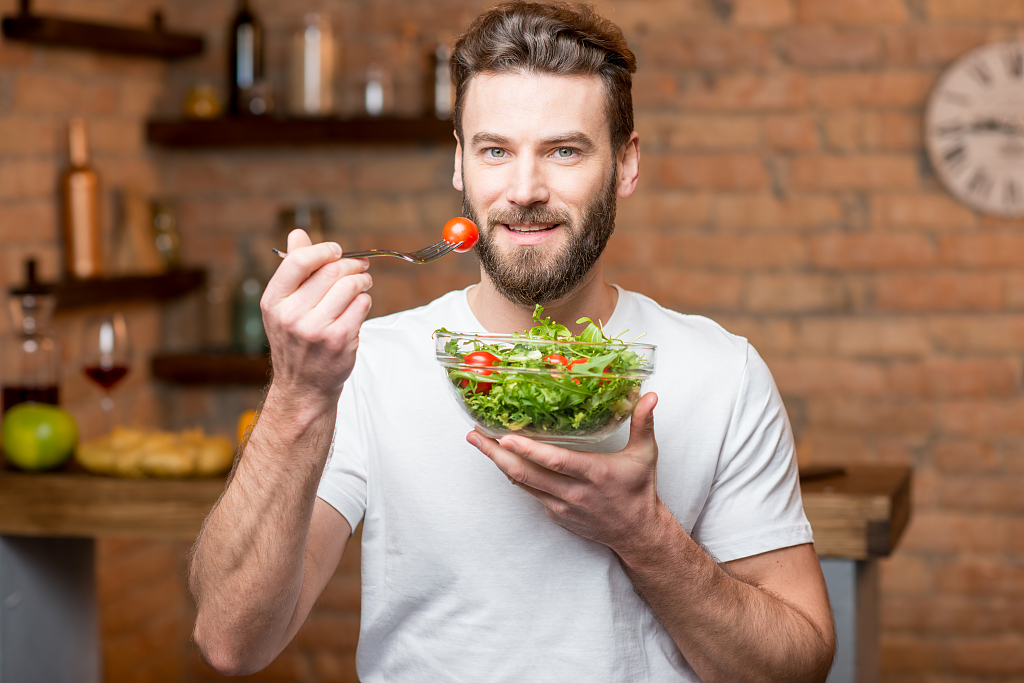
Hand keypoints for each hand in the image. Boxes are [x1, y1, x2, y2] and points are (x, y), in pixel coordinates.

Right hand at [261, 229, 372, 402]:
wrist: (303, 387)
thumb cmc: (296, 341)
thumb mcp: (284, 306)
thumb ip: (294, 269)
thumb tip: (298, 234)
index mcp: (274, 301)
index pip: (299, 261)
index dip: (323, 250)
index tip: (336, 250)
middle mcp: (291, 315)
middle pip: (331, 271)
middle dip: (351, 265)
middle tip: (359, 267)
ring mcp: (315, 329)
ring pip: (350, 286)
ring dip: (362, 280)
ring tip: (362, 284)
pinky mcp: (339, 340)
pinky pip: (361, 305)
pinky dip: (365, 301)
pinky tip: (359, 306)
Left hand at [468, 392, 662, 553]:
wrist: (636, 532)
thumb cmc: (639, 490)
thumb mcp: (645, 455)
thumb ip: (643, 423)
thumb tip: (650, 395)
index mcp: (594, 474)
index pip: (556, 461)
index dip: (529, 450)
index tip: (505, 437)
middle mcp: (573, 492)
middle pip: (526, 474)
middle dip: (496, 454)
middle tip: (475, 435)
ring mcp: (561, 506)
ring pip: (521, 484)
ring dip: (498, 463)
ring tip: (478, 442)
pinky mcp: (555, 514)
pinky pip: (529, 492)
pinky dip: (513, 475)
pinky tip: (501, 460)